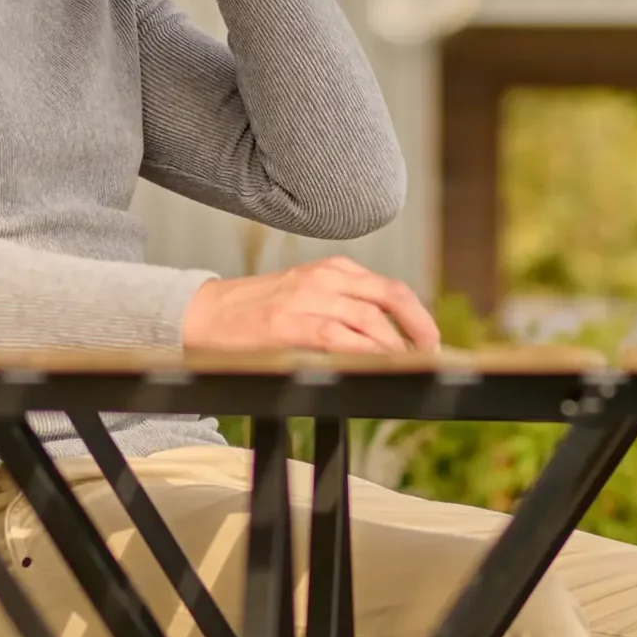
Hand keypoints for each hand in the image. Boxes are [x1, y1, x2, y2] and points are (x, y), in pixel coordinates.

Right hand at [182, 258, 441, 355]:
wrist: (204, 314)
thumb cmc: (256, 312)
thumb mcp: (306, 296)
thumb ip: (343, 307)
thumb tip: (388, 340)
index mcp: (333, 270)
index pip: (391, 288)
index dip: (418, 316)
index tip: (431, 341)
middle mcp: (325, 277)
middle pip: (391, 296)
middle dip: (419, 328)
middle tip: (432, 355)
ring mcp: (306, 298)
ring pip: (369, 318)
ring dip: (396, 346)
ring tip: (408, 367)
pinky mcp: (288, 323)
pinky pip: (337, 336)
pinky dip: (363, 350)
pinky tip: (375, 364)